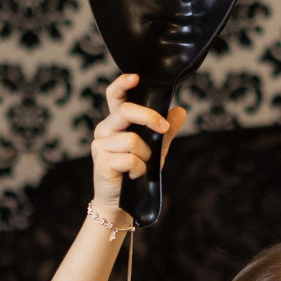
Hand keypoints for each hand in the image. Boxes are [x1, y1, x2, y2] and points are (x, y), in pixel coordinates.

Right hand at [91, 74, 186, 214]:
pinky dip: (139, 169)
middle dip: (149, 117)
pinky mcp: (101, 161)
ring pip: (132, 140)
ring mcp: (100, 145)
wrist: (122, 202)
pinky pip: (129, 159)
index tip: (136, 78)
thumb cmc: (135, 172)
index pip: (115, 96)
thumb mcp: (156, 149)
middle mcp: (105, 129)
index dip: (122, 84)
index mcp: (116, 122)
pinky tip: (133, 175)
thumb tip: (180, 111)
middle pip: (125, 111)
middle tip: (162, 127)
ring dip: (145, 156)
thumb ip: (165, 131)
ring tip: (140, 166)